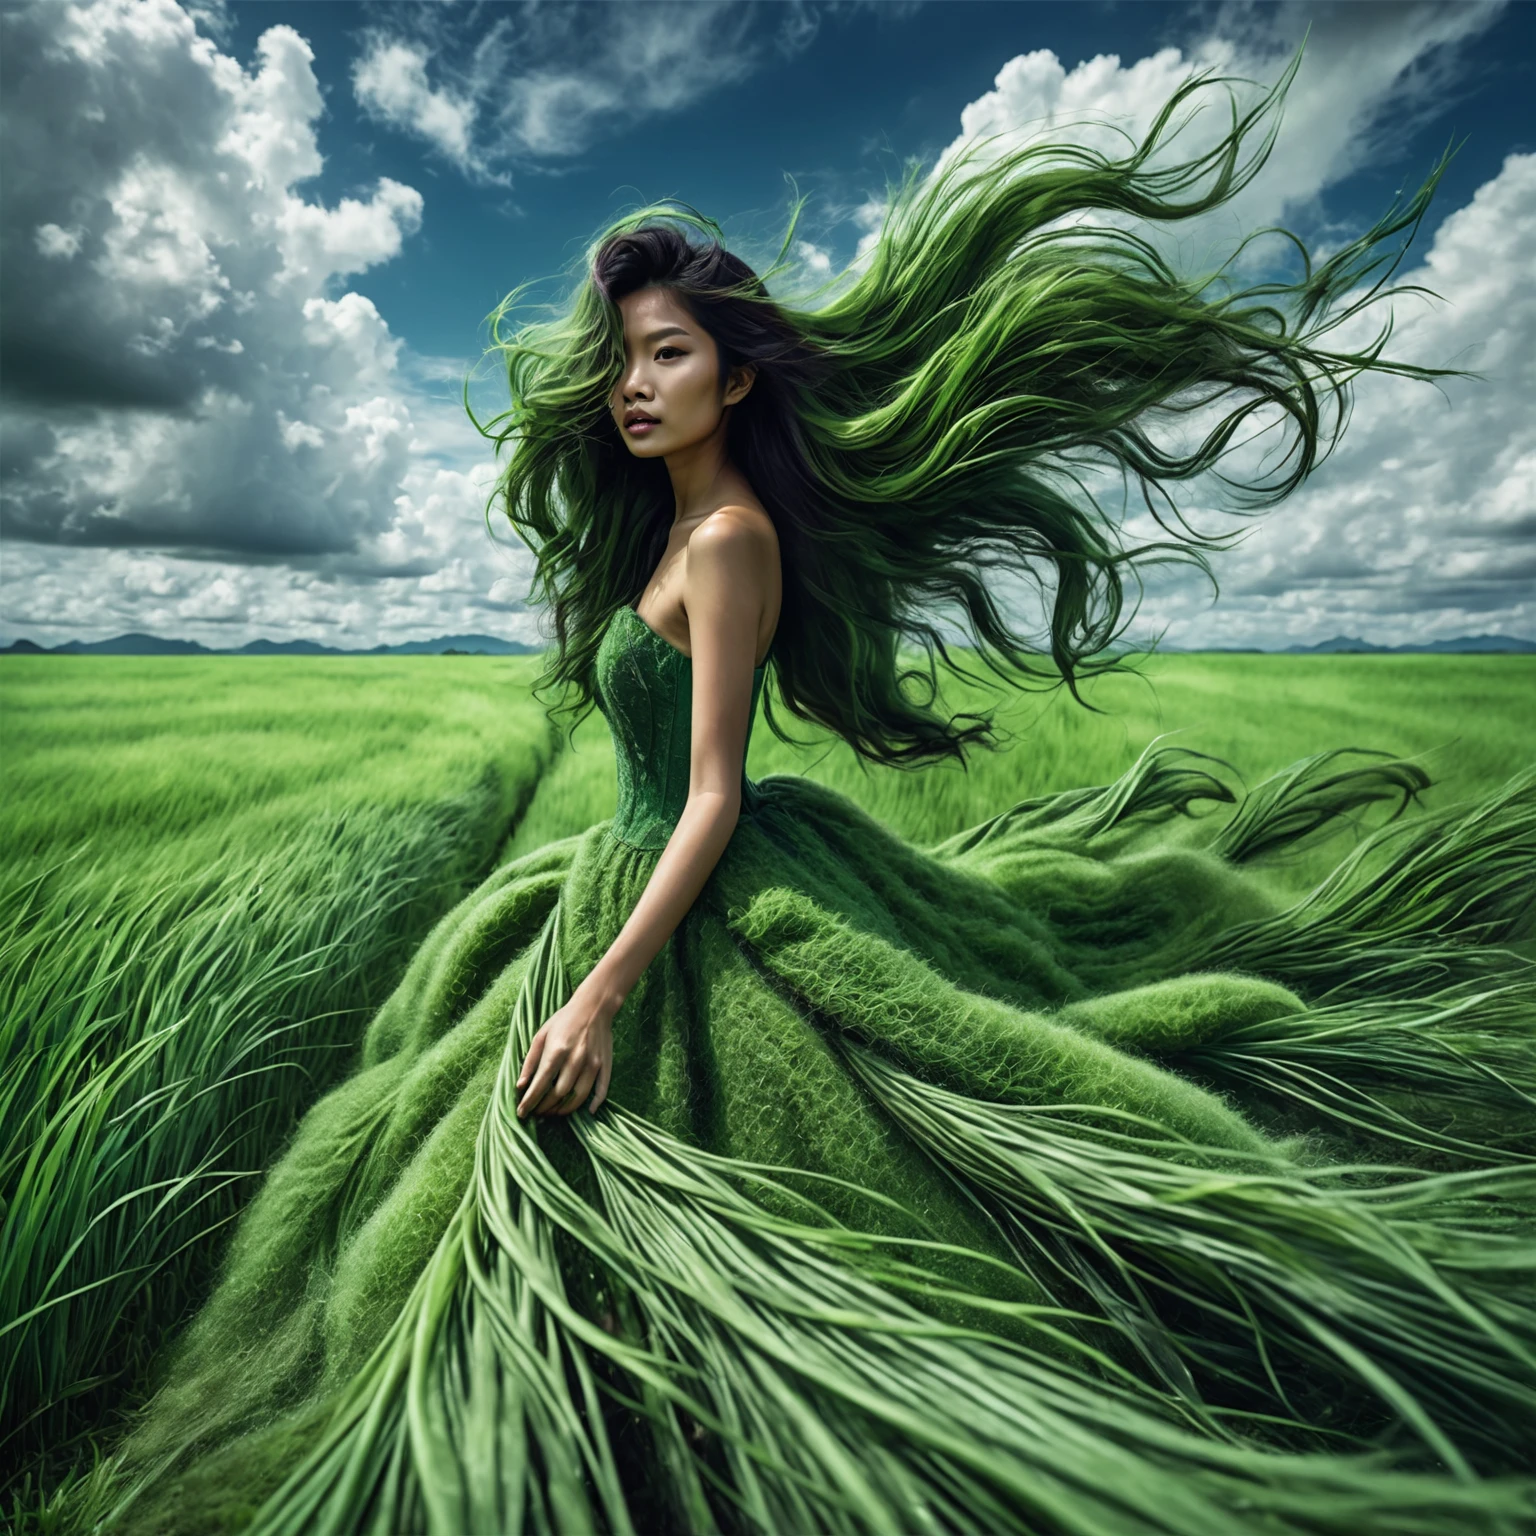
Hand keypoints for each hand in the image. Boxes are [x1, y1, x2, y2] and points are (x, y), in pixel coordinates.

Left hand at [515, 988, 614, 1118]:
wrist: (594, 1006)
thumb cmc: (564, 1020)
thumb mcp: (541, 1035)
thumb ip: (530, 1061)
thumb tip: (520, 1085)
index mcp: (557, 1050)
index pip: (541, 1083)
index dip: (530, 1101)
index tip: (521, 1112)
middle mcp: (576, 1059)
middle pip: (559, 1093)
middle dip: (545, 1107)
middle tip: (537, 1113)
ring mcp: (593, 1063)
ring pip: (579, 1096)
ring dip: (565, 1109)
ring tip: (554, 1113)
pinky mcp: (605, 1065)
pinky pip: (601, 1090)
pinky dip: (595, 1104)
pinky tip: (588, 1112)